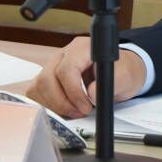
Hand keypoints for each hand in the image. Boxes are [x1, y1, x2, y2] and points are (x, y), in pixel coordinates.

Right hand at [25, 36, 146, 118]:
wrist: (120, 73)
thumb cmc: (121, 72)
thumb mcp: (125, 76)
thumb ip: (113, 81)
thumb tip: (91, 93)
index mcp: (82, 48)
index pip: (66, 69)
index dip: (73, 92)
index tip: (85, 106)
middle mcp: (64, 54)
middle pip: (47, 79)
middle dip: (62, 102)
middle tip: (80, 112)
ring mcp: (53, 65)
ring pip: (38, 86)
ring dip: (54, 105)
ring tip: (75, 111)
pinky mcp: (47, 78)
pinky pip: (36, 92)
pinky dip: (47, 104)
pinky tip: (64, 108)